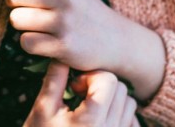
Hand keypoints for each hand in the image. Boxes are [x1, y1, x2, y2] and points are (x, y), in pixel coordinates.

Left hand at [0, 0, 126, 71]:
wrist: (118, 40)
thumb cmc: (86, 12)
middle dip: (13, 3)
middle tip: (25, 9)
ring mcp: (64, 21)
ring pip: (16, 19)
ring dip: (22, 25)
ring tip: (39, 26)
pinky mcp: (63, 45)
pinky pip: (26, 42)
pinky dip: (30, 43)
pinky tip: (45, 42)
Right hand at [23, 61, 138, 126]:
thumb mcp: (42, 108)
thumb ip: (55, 78)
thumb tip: (62, 54)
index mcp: (91, 122)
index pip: (108, 80)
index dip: (90, 76)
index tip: (74, 87)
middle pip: (121, 89)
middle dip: (100, 85)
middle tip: (80, 95)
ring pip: (130, 104)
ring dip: (111, 99)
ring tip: (89, 108)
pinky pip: (132, 122)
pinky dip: (120, 116)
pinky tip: (100, 120)